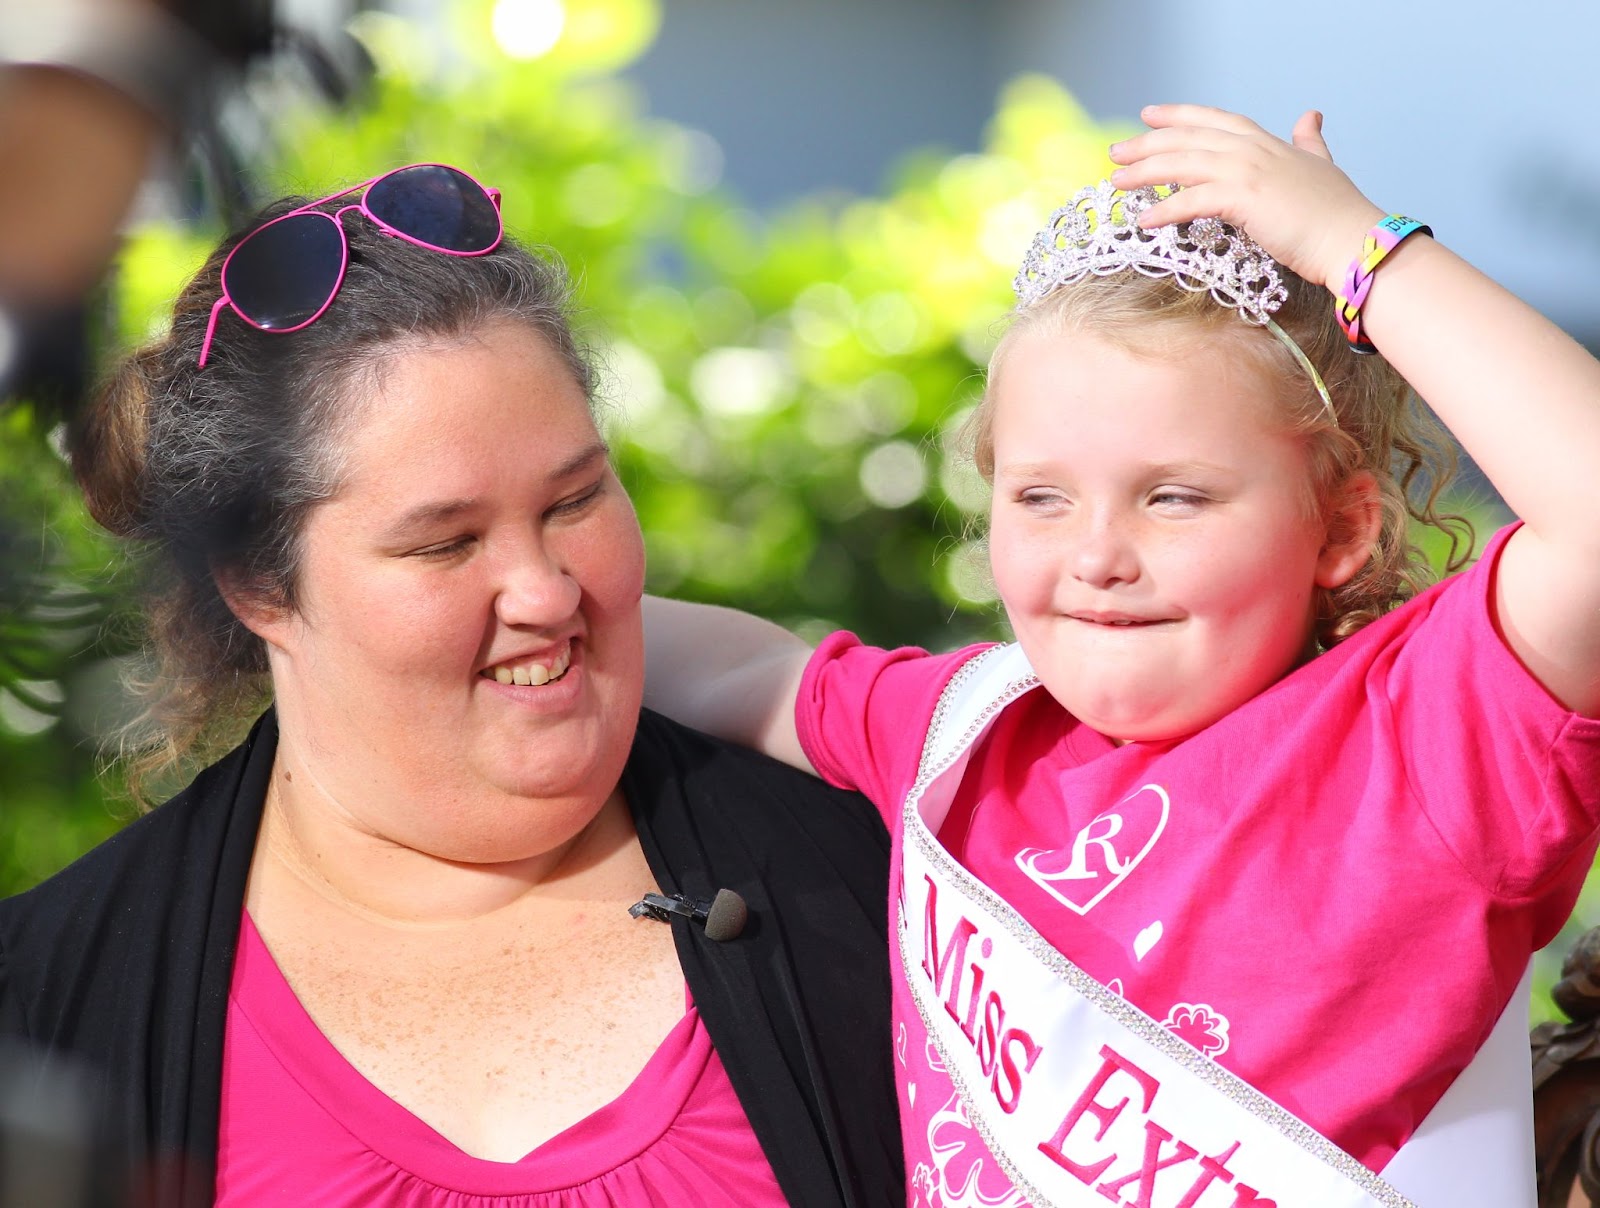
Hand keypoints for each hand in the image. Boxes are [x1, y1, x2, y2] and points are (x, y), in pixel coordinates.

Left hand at [1107, 104, 1384, 294]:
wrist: (1352, 239)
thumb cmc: (1335, 213)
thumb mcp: (1320, 165)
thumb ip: (1309, 141)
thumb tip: (1310, 116)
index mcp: (1266, 142)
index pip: (1213, 120)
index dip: (1179, 116)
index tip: (1148, 115)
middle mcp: (1253, 150)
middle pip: (1188, 139)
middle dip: (1147, 143)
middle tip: (1116, 152)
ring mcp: (1249, 171)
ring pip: (1184, 164)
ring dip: (1145, 172)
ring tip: (1117, 182)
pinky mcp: (1245, 199)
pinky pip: (1193, 200)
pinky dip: (1166, 209)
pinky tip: (1144, 220)